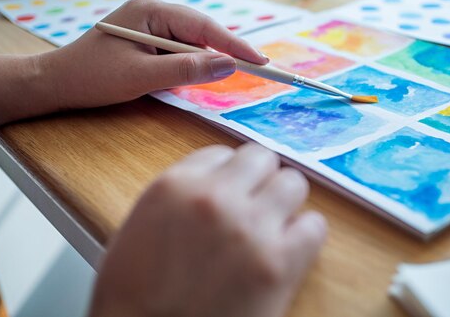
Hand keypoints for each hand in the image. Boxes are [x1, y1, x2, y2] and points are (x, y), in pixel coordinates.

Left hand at [41, 0, 267, 110]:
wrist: (56, 83)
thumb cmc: (93, 78)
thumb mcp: (142, 76)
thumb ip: (187, 70)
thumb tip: (229, 65)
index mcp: (151, 10)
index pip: (203, 26)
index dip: (234, 45)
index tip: (261, 61)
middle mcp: (153, 10)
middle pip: (201, 32)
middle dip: (224, 52)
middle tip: (255, 71)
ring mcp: (150, 23)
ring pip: (192, 42)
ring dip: (206, 60)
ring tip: (229, 74)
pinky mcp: (148, 38)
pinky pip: (179, 49)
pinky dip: (191, 64)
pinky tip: (197, 74)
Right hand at [88, 143, 325, 316]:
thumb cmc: (135, 296)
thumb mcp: (140, 226)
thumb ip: (180, 194)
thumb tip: (218, 180)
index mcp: (174, 186)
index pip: (222, 153)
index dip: (228, 175)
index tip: (231, 192)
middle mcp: (214, 198)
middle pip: (261, 157)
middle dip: (261, 179)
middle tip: (256, 204)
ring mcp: (250, 227)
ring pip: (293, 182)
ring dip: (285, 202)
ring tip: (274, 225)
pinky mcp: (278, 263)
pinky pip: (314, 225)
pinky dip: (306, 235)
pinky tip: (290, 250)